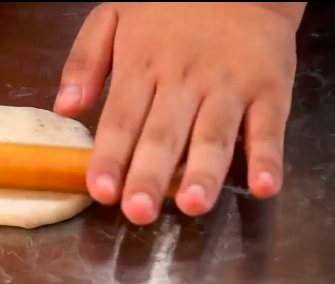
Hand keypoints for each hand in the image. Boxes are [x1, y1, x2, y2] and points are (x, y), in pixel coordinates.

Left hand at [54, 2, 304, 224]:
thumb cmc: (171, 7)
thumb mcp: (114, 15)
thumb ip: (84, 60)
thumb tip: (65, 108)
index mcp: (142, 66)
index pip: (121, 119)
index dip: (110, 157)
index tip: (100, 191)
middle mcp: (184, 81)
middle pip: (164, 134)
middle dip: (150, 175)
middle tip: (139, 212)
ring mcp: (229, 87)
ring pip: (214, 135)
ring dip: (204, 171)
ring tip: (193, 205)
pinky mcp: (269, 90)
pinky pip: (269, 127)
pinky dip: (268, 157)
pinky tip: (264, 186)